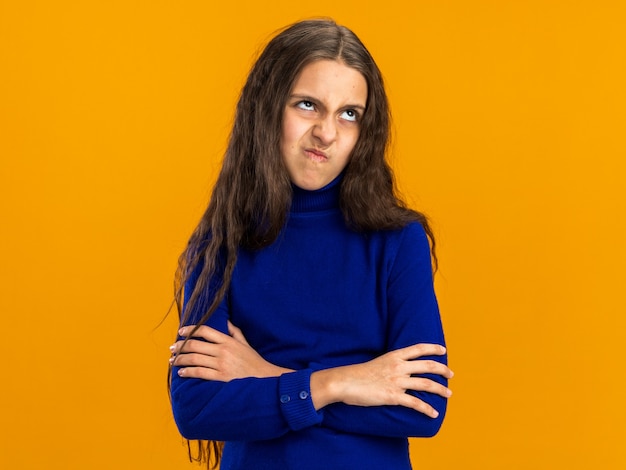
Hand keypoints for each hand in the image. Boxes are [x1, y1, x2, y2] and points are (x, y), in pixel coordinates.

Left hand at [170, 322, 291, 380]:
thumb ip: (234, 332)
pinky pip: (199, 373)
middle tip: (172, 348)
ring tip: (173, 361)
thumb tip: (226, 321)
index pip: (205, 331)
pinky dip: (188, 372)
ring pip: (194, 359)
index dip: (190, 330)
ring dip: (181, 359)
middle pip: (195, 345)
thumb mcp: (245, 343)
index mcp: (228, 341)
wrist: (264, 378)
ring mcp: (221, 364)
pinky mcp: (220, 377)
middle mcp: (223, 351)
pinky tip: (182, 373)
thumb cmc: (254, 361)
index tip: (181, 332)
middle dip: (180, 346)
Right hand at [311, 343, 452, 417]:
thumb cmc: (357, 374)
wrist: (344, 382)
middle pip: (427, 366)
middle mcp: (398, 367)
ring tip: (449, 394)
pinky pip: (415, 403)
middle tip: (450, 374)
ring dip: (440, 389)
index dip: (432, 348)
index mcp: (394, 356)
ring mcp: (397, 381)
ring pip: (426, 384)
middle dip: (442, 370)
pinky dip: (427, 409)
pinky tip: (434, 414)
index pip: (418, 349)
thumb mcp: (377, 363)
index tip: (443, 350)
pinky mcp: (393, 396)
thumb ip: (390, 364)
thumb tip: (400, 369)